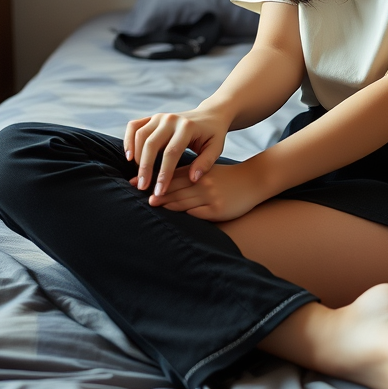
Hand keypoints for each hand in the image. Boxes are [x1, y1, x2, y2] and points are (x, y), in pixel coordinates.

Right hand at [123, 103, 231, 197]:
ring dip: (136, 157)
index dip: (164, 173)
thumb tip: (192, 179)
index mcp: (188, 127)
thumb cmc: (213, 135)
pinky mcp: (152, 117)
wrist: (210, 115)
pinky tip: (129, 157)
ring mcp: (160, 116)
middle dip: (145, 168)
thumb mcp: (216, 148)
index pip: (172, 152)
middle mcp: (172, 119)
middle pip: (152, 144)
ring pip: (140, 135)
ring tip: (138, 176)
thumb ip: (205, 163)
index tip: (159, 192)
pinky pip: (134, 126)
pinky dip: (128, 140)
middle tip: (142, 187)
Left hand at [145, 161, 269, 221]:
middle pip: (173, 189)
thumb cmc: (226, 177)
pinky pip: (195, 214)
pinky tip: (172, 219)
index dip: (152, 180)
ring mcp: (209, 197)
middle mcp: (202, 182)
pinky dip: (183, 215)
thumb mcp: (208, 170)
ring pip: (181, 202)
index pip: (170, 176)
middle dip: (155, 194)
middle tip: (135, 198)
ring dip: (165, 205)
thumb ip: (187, 175)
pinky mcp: (217, 210)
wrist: (254, 180)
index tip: (134, 184)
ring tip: (150, 208)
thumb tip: (163, 182)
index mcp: (198, 171)